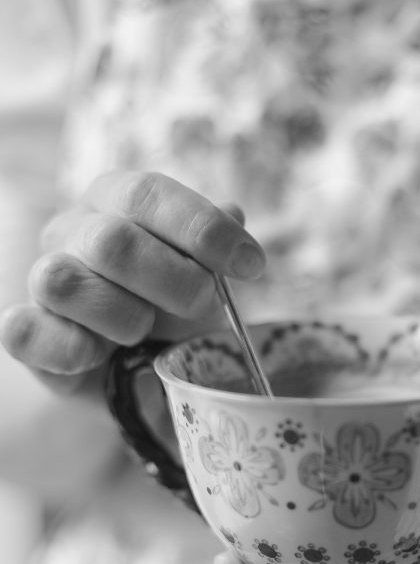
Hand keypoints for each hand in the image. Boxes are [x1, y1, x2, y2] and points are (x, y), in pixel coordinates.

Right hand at [0, 171, 264, 394]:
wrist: (138, 369)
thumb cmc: (171, 306)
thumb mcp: (204, 272)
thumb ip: (214, 245)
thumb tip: (233, 213)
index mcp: (117, 201)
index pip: (147, 193)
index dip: (202, 229)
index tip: (251, 266)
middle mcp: (73, 231)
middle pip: (111, 242)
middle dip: (174, 282)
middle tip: (202, 306)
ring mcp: (43, 279)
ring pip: (64, 283)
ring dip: (123, 318)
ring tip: (144, 334)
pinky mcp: (28, 332)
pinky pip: (24, 331)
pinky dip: (71, 348)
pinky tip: (101, 357)